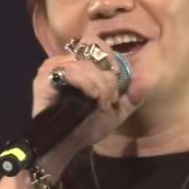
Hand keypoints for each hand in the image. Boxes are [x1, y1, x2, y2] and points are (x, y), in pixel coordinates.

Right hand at [31, 35, 138, 168]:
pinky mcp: (43, 80)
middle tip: (109, 96)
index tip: (116, 81)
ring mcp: (51, 68)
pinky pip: (69, 71)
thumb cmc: (89, 126)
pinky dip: (85, 83)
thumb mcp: (117, 112)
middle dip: (106, 73)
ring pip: (84, 62)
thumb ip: (132, 97)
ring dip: (98, 83)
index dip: (111, 60)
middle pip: (92, 48)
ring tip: (99, 101)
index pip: (97, 44)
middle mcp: (65, 61)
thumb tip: (145, 80)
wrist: (68, 145)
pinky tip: (90, 97)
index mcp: (80, 63)